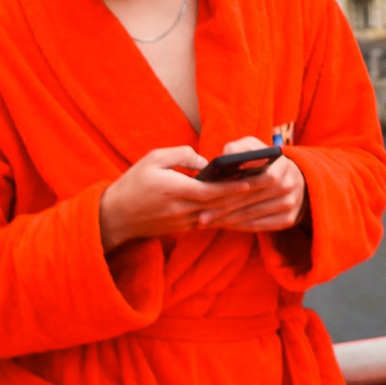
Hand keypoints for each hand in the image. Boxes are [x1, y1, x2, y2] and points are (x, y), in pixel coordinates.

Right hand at [98, 144, 274, 250]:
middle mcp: (184, 211)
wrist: (114, 218)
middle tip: (271, 187)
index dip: (235, 187)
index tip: (255, 181)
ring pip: (220, 214)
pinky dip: (229, 214)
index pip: (212, 191)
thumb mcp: (153, 159)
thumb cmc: (133, 183)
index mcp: (176, 191)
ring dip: (242, 206)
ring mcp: (185, 222)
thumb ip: (182, 155)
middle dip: (248, 196)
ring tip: (265, 196)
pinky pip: (212, 220)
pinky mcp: (185, 229)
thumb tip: (206, 161)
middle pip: (222, 204)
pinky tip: (246, 207)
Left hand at [201, 136, 308, 233]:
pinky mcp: (288, 219)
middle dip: (223, 209)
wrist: (291, 177)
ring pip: (253, 215)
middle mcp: (290, 184)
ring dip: (227, 220)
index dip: (234, 188)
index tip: (209, 196)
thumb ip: (240, 147)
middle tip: (200, 217)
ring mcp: (291, 203)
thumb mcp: (253, 148)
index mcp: (283, 164)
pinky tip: (223, 225)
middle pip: (252, 200)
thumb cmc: (263, 161)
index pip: (259, 178)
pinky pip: (259, 226)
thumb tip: (228, 153)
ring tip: (206, 222)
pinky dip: (239, 227)